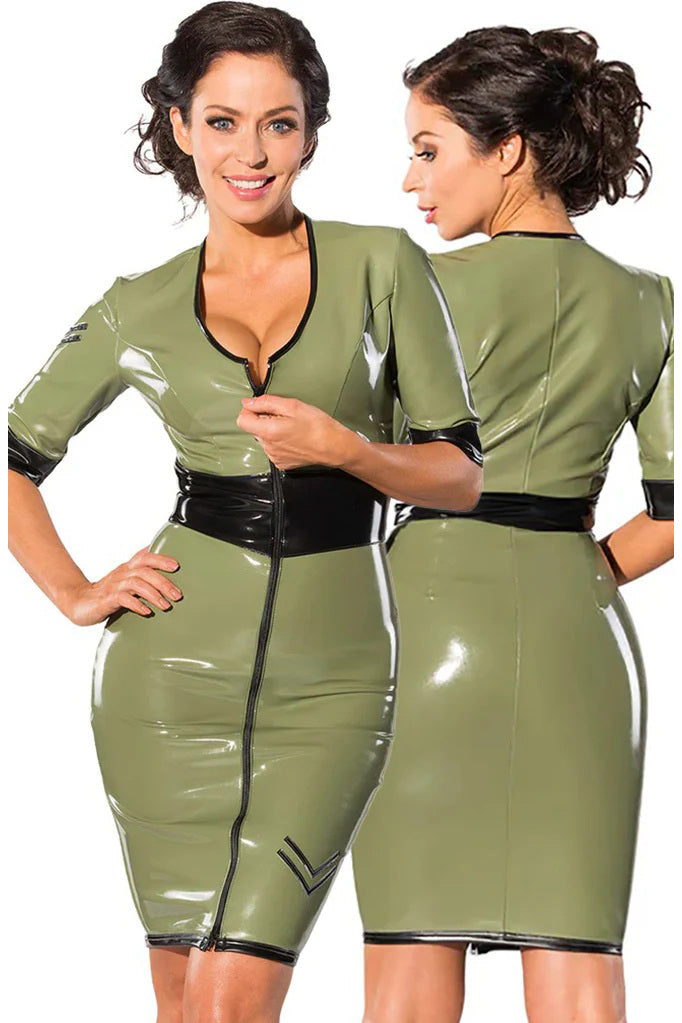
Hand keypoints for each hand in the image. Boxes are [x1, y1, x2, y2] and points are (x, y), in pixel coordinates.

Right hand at [62, 544, 182, 624]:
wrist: (79, 602)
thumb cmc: (107, 593)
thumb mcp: (127, 582)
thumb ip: (143, 579)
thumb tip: (167, 581)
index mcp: (128, 568)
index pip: (145, 556)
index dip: (161, 559)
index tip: (176, 566)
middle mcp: (122, 573)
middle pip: (145, 570)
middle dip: (164, 582)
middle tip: (178, 595)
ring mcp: (114, 585)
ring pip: (137, 583)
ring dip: (154, 594)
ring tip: (166, 605)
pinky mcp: (106, 599)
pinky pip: (123, 598)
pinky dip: (137, 604)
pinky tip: (147, 611)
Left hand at [236, 394, 357, 468]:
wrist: (335, 447)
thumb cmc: (318, 425)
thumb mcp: (292, 405)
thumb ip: (266, 403)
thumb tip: (247, 402)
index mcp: (268, 431)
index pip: (242, 419)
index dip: (250, 410)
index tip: (264, 407)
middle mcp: (268, 447)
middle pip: (253, 428)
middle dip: (264, 419)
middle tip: (286, 417)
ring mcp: (274, 457)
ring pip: (263, 438)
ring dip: (272, 430)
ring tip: (292, 428)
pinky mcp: (281, 463)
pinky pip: (272, 448)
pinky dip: (279, 441)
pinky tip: (294, 438)